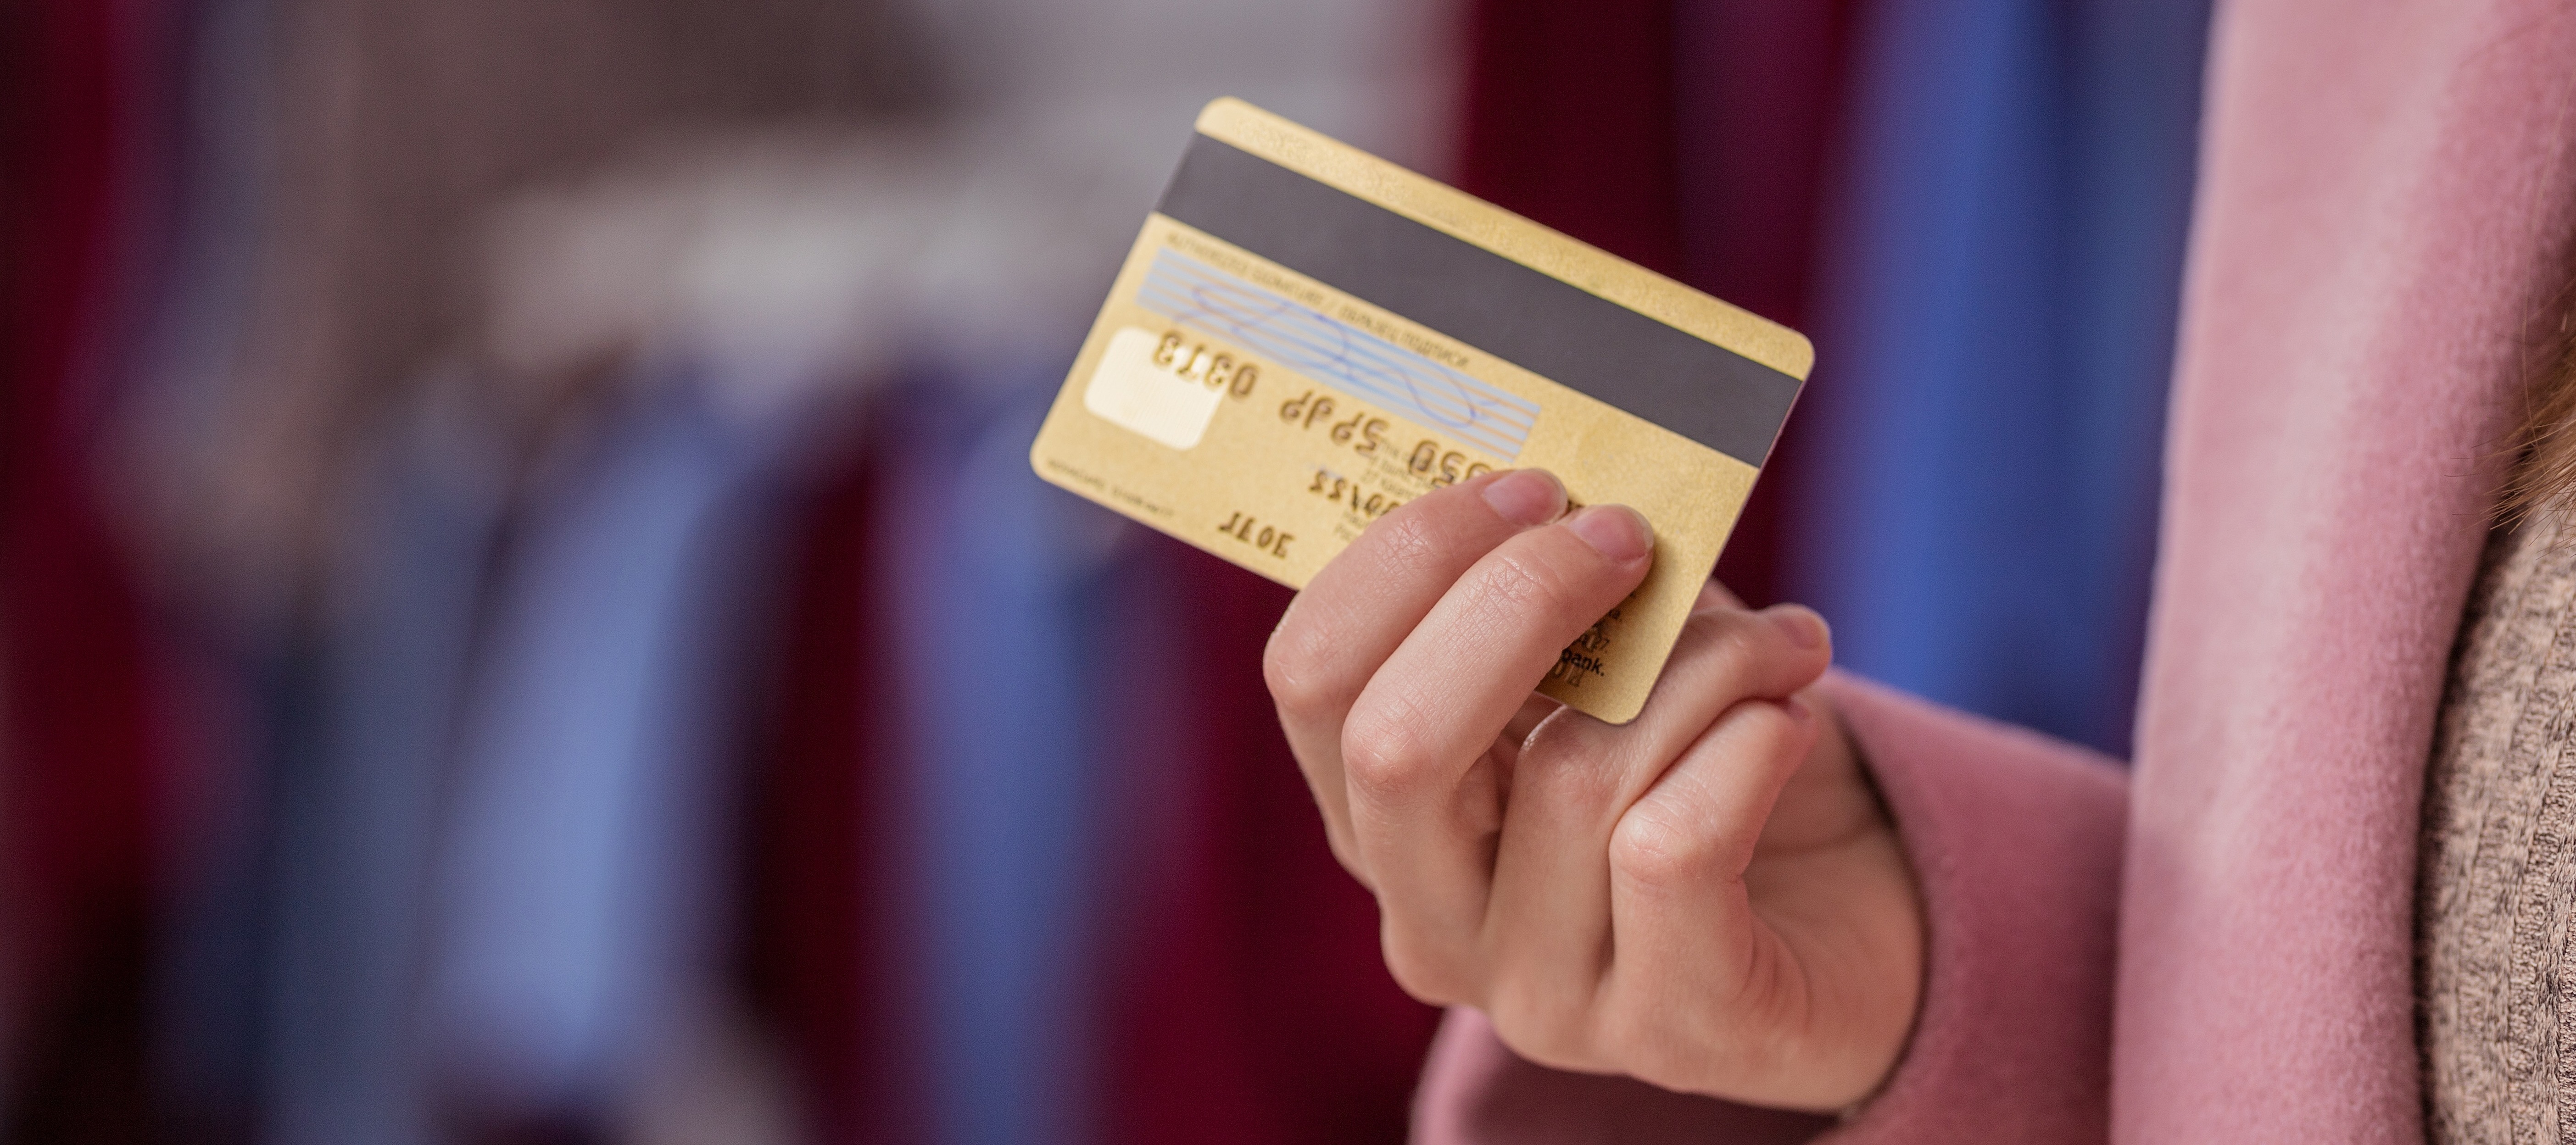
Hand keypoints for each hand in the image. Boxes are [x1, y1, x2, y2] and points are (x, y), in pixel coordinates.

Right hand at [1263, 468, 1921, 1110]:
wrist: (1853, 929)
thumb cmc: (1706, 768)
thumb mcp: (1609, 670)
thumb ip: (1559, 597)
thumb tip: (1569, 482)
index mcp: (1381, 818)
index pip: (1313, 678)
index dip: (1408, 557)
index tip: (1534, 489)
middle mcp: (1431, 921)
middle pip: (1397, 743)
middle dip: (1518, 599)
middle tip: (1627, 537)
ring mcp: (1537, 994)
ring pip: (1575, 777)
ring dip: (1700, 663)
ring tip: (1776, 640)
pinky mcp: (1667, 1027)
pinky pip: (1675, 850)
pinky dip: (1749, 746)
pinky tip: (1789, 720)